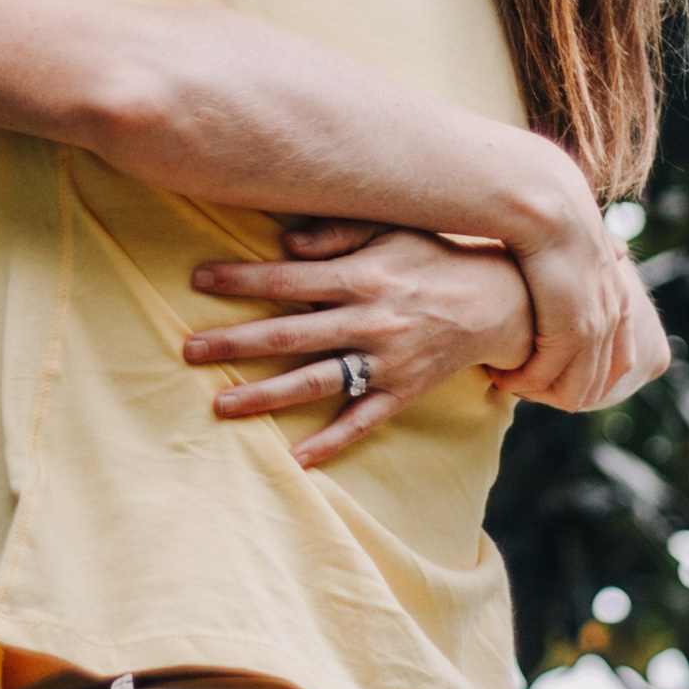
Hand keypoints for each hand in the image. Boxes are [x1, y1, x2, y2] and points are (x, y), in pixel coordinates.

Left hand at [183, 223, 535, 468]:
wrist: (500, 302)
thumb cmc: (433, 256)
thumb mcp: (391, 229)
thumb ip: (338, 233)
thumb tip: (286, 244)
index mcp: (362, 276)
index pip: (288, 278)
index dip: (241, 279)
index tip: (197, 280)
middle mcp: (369, 320)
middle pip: (290, 333)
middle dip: (235, 342)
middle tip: (188, 350)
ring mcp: (386, 362)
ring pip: (315, 381)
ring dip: (265, 395)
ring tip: (221, 405)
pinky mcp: (402, 392)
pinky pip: (362, 422)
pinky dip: (330, 442)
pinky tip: (295, 458)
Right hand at [501, 224, 668, 410]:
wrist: (549, 206)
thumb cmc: (553, 215)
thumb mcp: (587, 240)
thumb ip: (596, 253)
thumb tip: (617, 248)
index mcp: (618, 299)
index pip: (619, 360)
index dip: (584, 374)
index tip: (547, 370)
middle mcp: (612, 320)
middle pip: (594, 384)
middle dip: (557, 390)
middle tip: (521, 381)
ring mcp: (594, 330)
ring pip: (571, 390)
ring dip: (537, 391)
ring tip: (507, 380)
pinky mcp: (568, 333)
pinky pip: (544, 377)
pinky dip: (520, 381)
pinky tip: (498, 372)